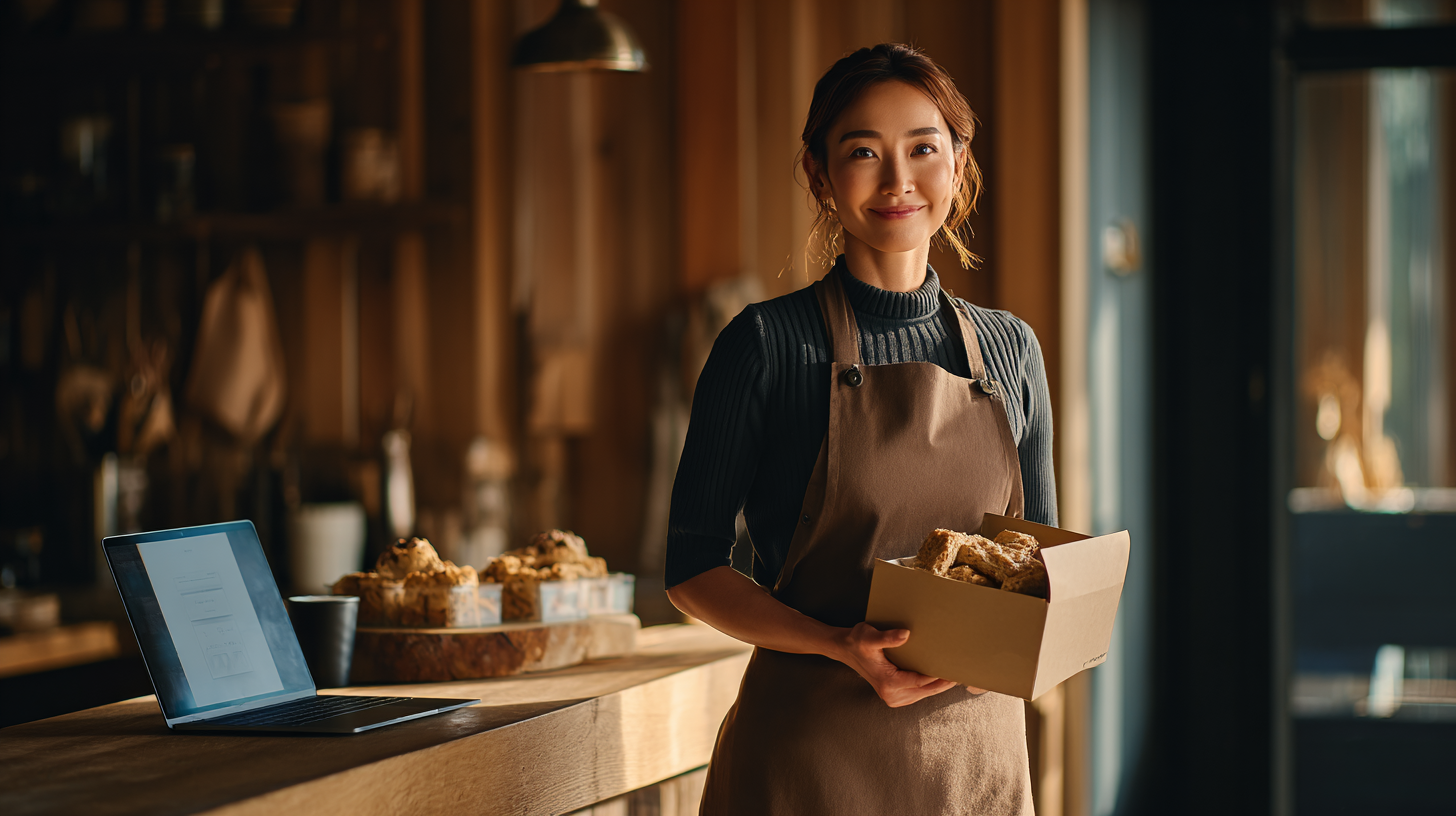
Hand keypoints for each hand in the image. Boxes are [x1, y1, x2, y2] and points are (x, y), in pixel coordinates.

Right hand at [832, 622, 961, 707]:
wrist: (845, 649)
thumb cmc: (857, 641)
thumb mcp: (869, 636)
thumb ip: (887, 637)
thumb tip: (906, 635)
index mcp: (888, 682)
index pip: (921, 681)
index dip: (939, 677)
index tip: (953, 670)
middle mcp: (891, 694)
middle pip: (925, 691)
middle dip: (943, 684)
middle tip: (961, 674)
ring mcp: (892, 697)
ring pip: (922, 694)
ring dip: (937, 687)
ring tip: (954, 675)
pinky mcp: (894, 696)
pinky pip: (917, 694)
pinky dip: (928, 687)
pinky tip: (938, 679)